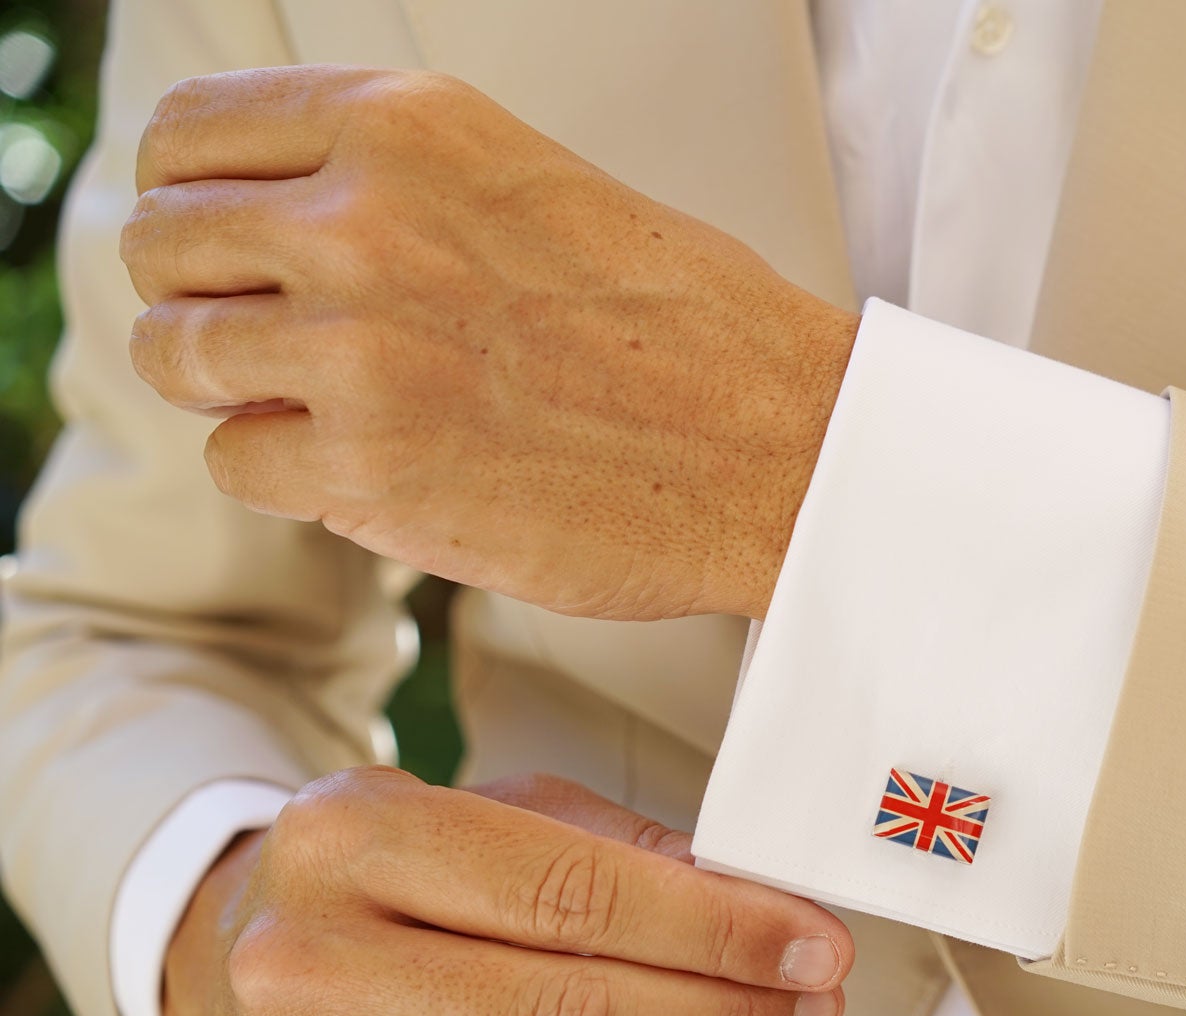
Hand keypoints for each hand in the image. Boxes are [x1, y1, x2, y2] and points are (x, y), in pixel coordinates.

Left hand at [121, 66, 858, 620]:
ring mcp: (355, 345)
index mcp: (407, 126)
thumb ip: (400, 184)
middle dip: (197, 298)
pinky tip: (370, 466)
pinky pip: (236, 462)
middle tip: (263, 341)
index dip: (186, 196)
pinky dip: (288, 473)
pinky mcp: (366, 466)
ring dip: (231, 390)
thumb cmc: (687, 326)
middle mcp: (362, 218)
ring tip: (316, 408)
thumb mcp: (536, 184)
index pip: (190, 134)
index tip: (216, 245)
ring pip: (177, 355)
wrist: (778, 445)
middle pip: (160, 245)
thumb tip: (279, 223)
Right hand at [160, 768, 852, 1015]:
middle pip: (568, 1012)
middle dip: (719, 1015)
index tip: (808, 947)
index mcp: (353, 833)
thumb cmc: (392, 879)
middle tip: (798, 1007)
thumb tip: (757, 906)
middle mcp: (302, 955)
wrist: (240, 950)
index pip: (574, 894)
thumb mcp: (496, 814)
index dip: (716, 930)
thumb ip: (623, 853)